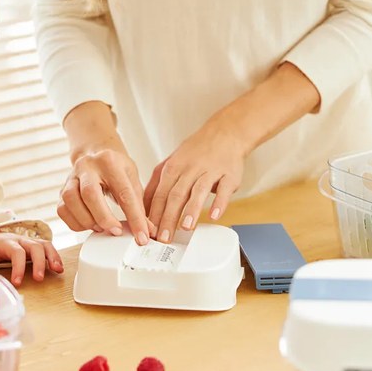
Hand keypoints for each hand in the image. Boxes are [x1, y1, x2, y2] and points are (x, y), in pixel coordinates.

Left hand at [0, 231, 63, 285]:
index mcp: (7, 242)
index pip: (16, 252)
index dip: (18, 267)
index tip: (17, 282)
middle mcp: (21, 240)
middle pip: (35, 247)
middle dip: (39, 262)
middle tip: (39, 279)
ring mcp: (30, 241)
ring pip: (45, 245)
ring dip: (53, 257)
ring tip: (58, 270)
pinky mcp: (36, 245)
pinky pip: (48, 248)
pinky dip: (56, 257)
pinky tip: (59, 268)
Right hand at [57, 148, 154, 245]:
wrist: (95, 152)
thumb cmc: (116, 167)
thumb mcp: (132, 178)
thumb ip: (139, 204)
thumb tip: (148, 231)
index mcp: (110, 161)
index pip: (124, 193)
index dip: (135, 218)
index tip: (142, 236)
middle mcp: (87, 166)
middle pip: (90, 194)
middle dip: (104, 218)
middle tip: (117, 231)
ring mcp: (71, 176)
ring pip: (71, 201)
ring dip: (87, 220)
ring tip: (101, 227)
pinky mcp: (62, 188)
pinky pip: (62, 210)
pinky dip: (75, 223)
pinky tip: (89, 224)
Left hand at [144, 106, 246, 241]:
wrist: (226, 132)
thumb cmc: (197, 151)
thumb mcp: (171, 162)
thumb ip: (157, 184)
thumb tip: (142, 207)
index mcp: (173, 167)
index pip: (160, 193)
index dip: (154, 214)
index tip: (149, 231)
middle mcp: (190, 169)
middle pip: (176, 195)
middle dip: (168, 218)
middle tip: (164, 238)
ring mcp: (210, 171)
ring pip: (198, 191)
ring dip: (191, 209)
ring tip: (186, 227)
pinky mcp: (229, 174)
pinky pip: (224, 189)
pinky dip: (219, 202)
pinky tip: (214, 215)